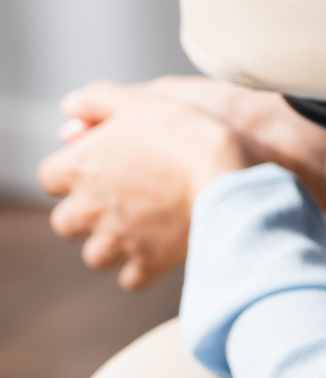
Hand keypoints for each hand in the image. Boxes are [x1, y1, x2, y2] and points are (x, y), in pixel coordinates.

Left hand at [39, 85, 249, 289]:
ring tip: (137, 229)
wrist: (224, 172)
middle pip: (65, 223)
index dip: (69, 174)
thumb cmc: (182, 132)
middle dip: (85, 215)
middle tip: (115, 201)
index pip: (48, 179)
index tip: (93, 170)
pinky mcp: (148, 262)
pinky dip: (140, 269)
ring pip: (94, 256)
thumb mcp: (139, 100)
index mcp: (81, 167)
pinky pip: (131, 279)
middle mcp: (90, 207)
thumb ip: (98, 99)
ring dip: (110, 245)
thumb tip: (69, 106)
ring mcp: (117, 239)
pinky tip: (156, 252)